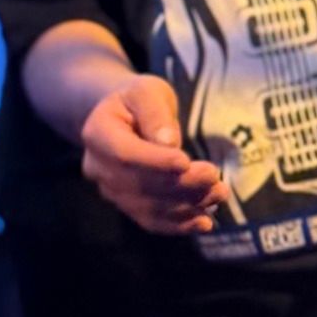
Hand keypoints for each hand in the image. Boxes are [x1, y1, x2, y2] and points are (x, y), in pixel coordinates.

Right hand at [79, 75, 227, 236]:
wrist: (125, 118)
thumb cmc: (138, 99)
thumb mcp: (147, 92)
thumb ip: (155, 114)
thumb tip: (169, 144)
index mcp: (97, 133)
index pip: (124, 154)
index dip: (155, 162)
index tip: (186, 162)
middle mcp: (97, 168)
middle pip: (139, 185)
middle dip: (180, 185)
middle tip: (215, 177)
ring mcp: (110, 191)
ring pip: (148, 207)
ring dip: (186, 205)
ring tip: (219, 194)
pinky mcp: (127, 206)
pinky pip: (151, 221)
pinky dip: (178, 224)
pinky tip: (204, 222)